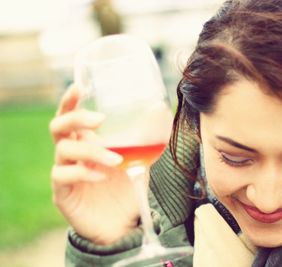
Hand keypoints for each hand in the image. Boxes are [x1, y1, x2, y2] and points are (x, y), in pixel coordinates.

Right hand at [49, 85, 141, 244]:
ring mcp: (64, 171)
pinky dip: (83, 172)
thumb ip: (145, 138)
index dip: (70, 100)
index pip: (71, 115)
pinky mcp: (62, 192)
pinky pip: (63, 175)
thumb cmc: (127, 187)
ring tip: (116, 160)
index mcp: (86, 140)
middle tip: (100, 120)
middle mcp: (72, 153)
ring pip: (63, 150)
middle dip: (76, 117)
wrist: (122, 223)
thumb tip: (160, 110)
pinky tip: (102, 176)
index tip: (79, 86)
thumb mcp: (140, 159)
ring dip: (91, 150)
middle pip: (58, 126)